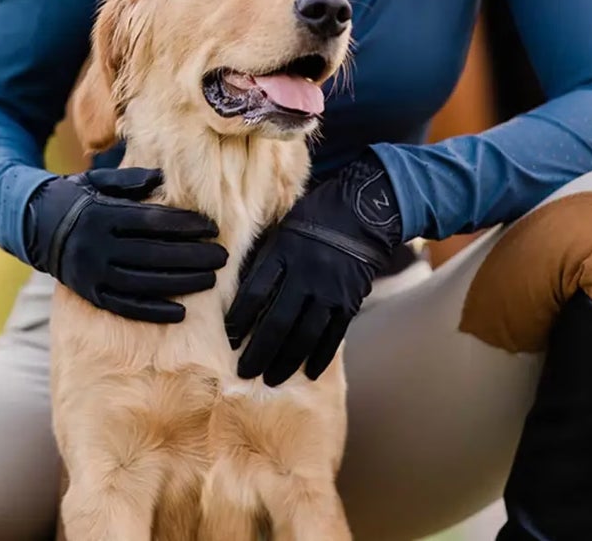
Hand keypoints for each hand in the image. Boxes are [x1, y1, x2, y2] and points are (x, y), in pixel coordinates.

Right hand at [24, 167, 226, 322]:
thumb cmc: (77, 196)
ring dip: (180, 283)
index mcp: (102, 214)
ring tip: (210, 280)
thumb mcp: (98, 179)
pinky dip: (153, 311)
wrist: (34, 225)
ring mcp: (92, 273)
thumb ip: (130, 179)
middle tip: (223, 257)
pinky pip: (125, 307)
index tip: (211, 227)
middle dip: (192, 256)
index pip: (152, 222)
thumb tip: (162, 179)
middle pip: (153, 254)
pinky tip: (180, 313)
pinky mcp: (90, 294)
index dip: (185, 225)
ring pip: (143, 282)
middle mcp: (97, 246)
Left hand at [225, 151, 402, 385]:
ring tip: (271, 380)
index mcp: (285, 252)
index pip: (255, 292)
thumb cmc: (313, 218)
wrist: (362, 212)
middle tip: (245, 373)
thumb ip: (264, 259)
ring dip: (286, 362)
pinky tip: (309, 373)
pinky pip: (333, 336)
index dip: (239, 319)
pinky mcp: (349, 301)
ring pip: (304, 335)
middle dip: (259, 352)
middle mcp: (306, 274)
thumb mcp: (283, 229)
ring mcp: (330, 290)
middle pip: (277, 322)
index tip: (229, 338)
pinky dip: (320, 357)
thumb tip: (237, 292)